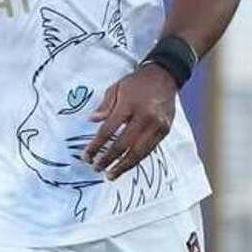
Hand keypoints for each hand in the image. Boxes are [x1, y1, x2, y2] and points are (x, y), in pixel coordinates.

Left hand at [81, 64, 177, 180]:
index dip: (96, 145)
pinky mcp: (165, 131)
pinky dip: (136, 159)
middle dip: (109, 159)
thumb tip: (92, 120)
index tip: (86, 156)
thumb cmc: (137, 82)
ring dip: (123, 166)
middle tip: (97, 169)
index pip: (109, 130)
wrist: (165, 76)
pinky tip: (126, 165)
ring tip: (111, 175)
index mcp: (129, 105)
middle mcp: (145, 117)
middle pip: (124, 145)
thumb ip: (105, 106)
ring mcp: (157, 126)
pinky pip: (149, 150)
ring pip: (139, 152)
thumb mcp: (116, 88)